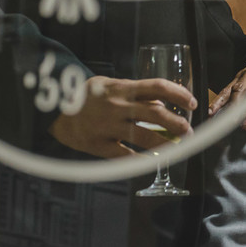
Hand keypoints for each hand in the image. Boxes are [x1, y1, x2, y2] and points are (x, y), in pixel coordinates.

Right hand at [49, 76, 195, 157]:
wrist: (53, 110)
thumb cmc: (87, 96)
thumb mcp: (110, 85)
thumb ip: (135, 93)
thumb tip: (162, 104)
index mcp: (123, 88)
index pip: (158, 87)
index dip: (179, 94)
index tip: (192, 103)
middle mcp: (118, 106)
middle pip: (156, 114)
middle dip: (178, 124)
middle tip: (189, 131)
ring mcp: (109, 126)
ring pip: (145, 137)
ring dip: (166, 144)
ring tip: (178, 147)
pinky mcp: (99, 145)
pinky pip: (126, 155)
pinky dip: (141, 160)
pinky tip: (152, 161)